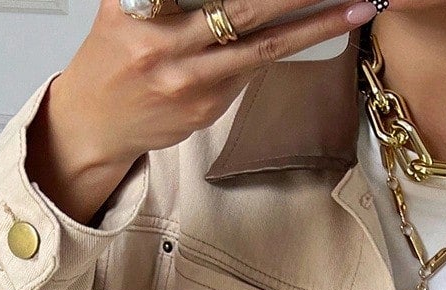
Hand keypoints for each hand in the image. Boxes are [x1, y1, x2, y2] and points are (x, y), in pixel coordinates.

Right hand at [28, 0, 376, 222]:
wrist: (92, 123)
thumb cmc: (114, 54)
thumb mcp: (125, 4)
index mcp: (138, 4)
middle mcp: (160, 42)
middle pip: (242, 6)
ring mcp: (186, 81)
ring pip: (260, 46)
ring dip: (313, 27)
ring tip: (353, 8)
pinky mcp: (203, 109)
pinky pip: (250, 72)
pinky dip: (284, 48)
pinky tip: (315, 32)